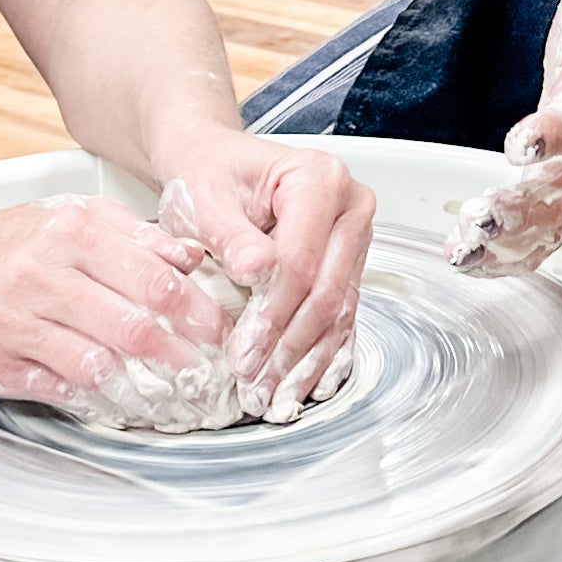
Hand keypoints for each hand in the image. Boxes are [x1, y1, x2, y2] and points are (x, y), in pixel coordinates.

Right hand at [0, 194, 227, 404]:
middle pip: (130, 325)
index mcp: (67, 232)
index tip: (220, 328)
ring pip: (97, 364)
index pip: (151, 276)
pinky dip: (93, 393)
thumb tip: (191, 256)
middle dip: (179, 352)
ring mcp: (15, 324)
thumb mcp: (70, 217)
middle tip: (205, 366)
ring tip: (167, 385)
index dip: (196, 309)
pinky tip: (115, 391)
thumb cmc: (6, 243)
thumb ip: (133, 234)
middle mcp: (40, 276)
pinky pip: (59, 388)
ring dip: (141, 381)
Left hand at [156, 131, 373, 418]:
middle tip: (259, 387)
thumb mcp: (205, 196)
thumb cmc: (209, 173)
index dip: (272, 316)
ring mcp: (356, 234)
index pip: (301, 262)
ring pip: (340, 310)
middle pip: (327, 291)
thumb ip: (229, 232)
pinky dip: (322, 352)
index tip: (243, 355)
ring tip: (277, 397)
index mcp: (319, 179)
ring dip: (307, 360)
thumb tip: (256, 269)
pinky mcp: (350, 261)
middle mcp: (350, 205)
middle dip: (290, 348)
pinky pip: (343, 313)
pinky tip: (307, 383)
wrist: (216, 164)